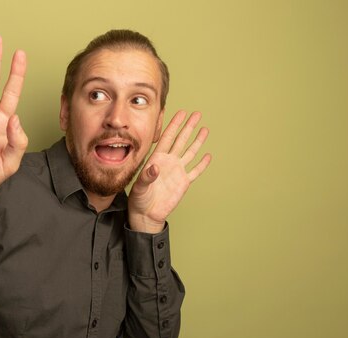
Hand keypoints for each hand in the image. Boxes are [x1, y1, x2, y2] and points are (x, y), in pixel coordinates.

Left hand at [128, 111, 210, 233]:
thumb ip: (147, 177)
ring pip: (190, 152)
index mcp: (157, 159)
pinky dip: (202, 164)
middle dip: (188, 127)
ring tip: (204, 129)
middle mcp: (168, 162)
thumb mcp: (139, 187)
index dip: (174, 125)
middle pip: (181, 140)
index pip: (167, 138)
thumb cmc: (139, 199)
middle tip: (196, 114)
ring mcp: (177, 171)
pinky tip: (208, 155)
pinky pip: (195, 171)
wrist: (146, 213)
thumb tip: (155, 168)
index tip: (181, 113)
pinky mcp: (184, 182)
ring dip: (197, 141)